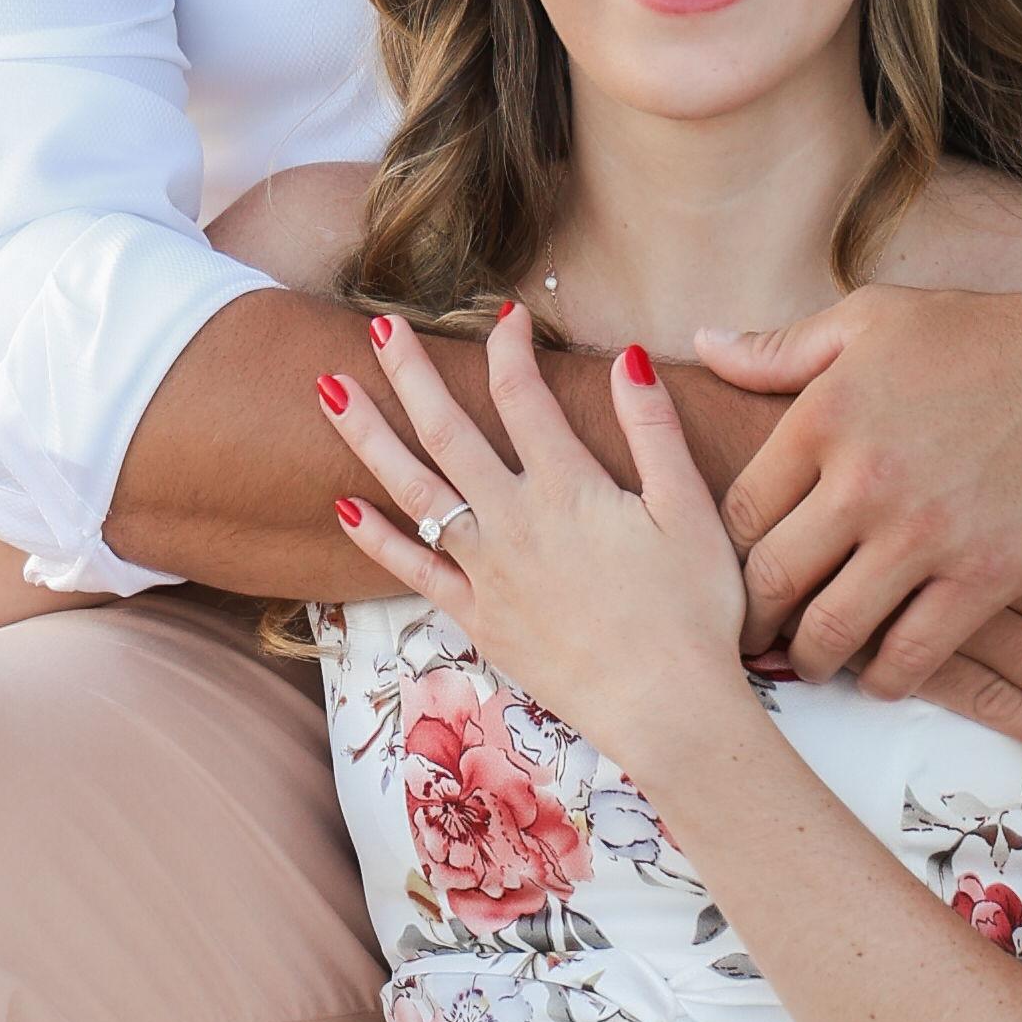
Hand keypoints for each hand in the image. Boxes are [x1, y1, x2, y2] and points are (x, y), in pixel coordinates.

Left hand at [326, 307, 759, 787]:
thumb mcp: (688, 509)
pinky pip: (412, 572)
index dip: (509, 346)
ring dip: (367, 436)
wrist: (666, 706)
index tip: (509, 315)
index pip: (522, 393)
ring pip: (413, 490)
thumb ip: (654, 430)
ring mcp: (487, 571)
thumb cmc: (692, 611)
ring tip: (329, 390)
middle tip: (379, 327)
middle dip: (409, 372)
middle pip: (447, 430)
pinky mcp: (477, 618)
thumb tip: (630, 358)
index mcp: (568, 487)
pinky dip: (375, 538)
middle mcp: (514, 521)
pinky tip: (344, 505)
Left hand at [703, 280, 1021, 721]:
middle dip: (751, 620)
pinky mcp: (985, 576)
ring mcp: (924, 535)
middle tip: (752, 637)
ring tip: (813, 661)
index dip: (717, 556)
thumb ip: (780, 348)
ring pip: (831, 631)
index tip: (721, 577)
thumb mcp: (873, 318)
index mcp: (822, 417)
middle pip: (770, 581)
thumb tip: (703, 348)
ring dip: (812, 659)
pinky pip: (912, 656)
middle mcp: (863, 481)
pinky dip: (885, 678)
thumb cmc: (983, 336)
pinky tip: (881, 673)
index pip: (734, 513)